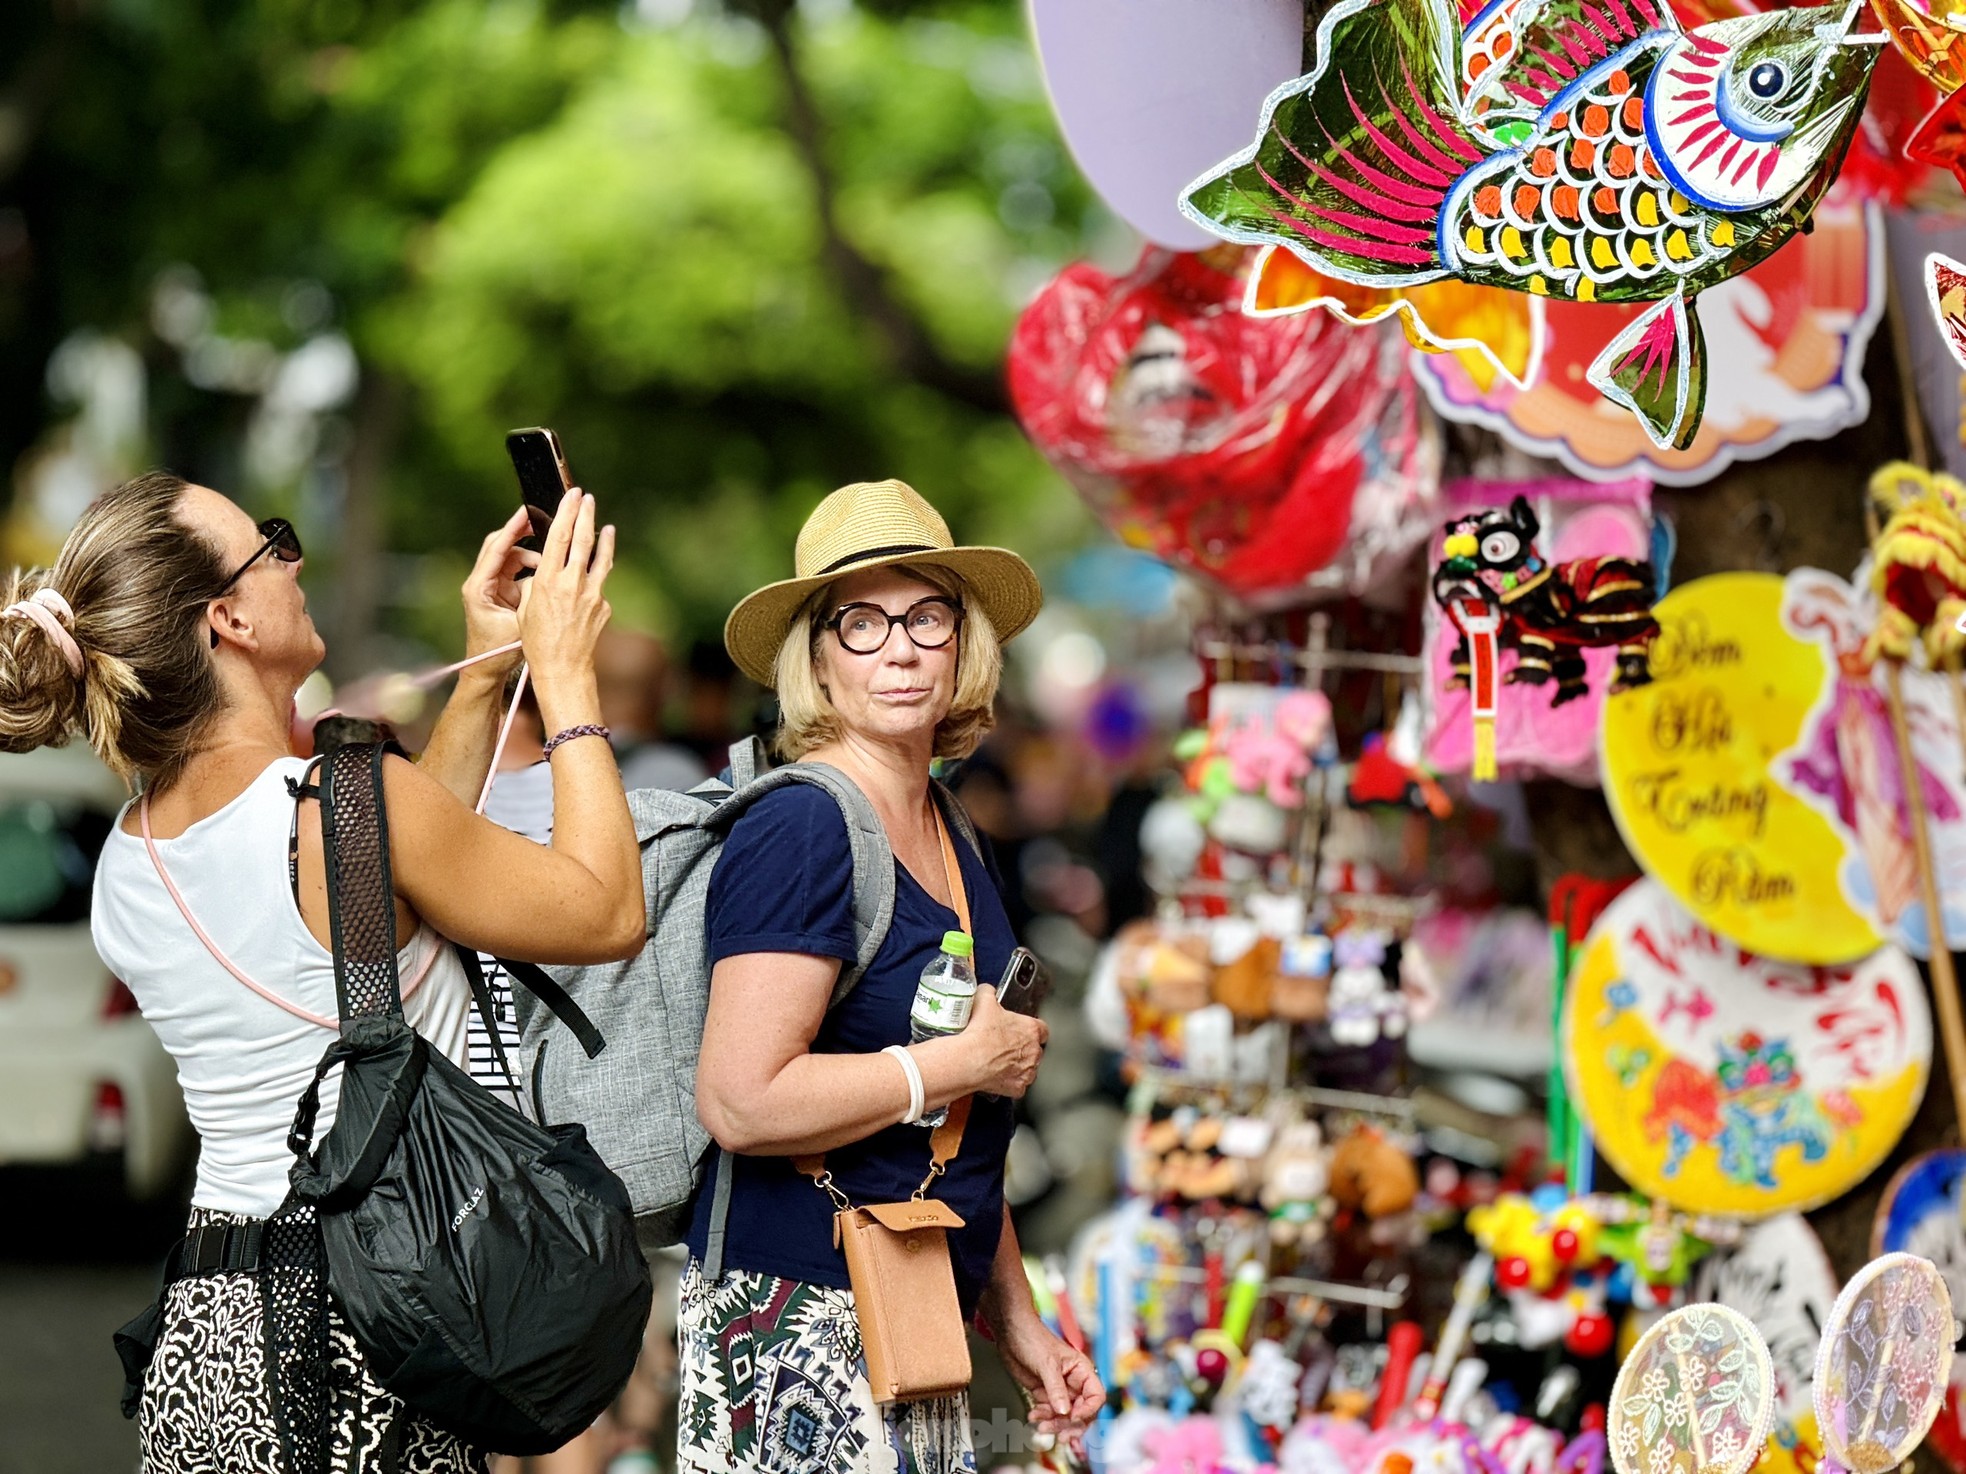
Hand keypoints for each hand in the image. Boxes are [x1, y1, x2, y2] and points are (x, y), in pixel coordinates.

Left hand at [460, 506, 538, 676]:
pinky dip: (530, 566)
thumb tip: (547, 575)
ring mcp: (488, 585)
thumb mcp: (518, 624)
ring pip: (508, 556)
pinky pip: (514, 569)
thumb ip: (531, 598)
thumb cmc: (499, 652)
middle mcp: (480, 582)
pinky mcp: (498, 590)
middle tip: (542, 521)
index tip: (527, 513)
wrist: (486, 670)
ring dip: (529, 553)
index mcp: (479, 588)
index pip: (495, 550)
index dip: (512, 530)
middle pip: (499, 546)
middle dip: (520, 533)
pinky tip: (546, 569)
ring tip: (550, 557)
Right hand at [517, 488, 614, 687]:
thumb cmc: (537, 640)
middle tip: (587, 497)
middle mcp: (572, 584)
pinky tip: (600, 567)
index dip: (566, 512)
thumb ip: (537, 583)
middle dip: (584, 515)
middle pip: (582, 540)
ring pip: (600, 558)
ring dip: (603, 539)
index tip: (572, 495)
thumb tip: (548, 570)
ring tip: (606, 525)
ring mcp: (592, 594)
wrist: (563, 667)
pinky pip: (600, 583)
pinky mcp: (603, 605)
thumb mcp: (526, 608)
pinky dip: (599, 572)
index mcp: (548, 581)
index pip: (558, 537)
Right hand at [962, 987, 1046, 1099]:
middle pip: (1034, 1050)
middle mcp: (1034, 1051)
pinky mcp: (1017, 1087)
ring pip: (1028, 1069)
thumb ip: (989, 993)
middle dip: (1022, 1048)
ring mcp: (1027, 1071)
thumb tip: (987, 991)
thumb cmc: (979, 1033)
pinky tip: (997, 1077)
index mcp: (1031, 1029)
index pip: (1042, 1029)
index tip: (1022, 1031)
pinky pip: (1017, 1086)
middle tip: (1004, 1046)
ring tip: (999, 1062)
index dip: (1031, 1030)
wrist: (969, 1059)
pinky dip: (1008, 1083)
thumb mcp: (983, 1001)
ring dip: (1017, 1066)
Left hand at [992, 1310, 1103, 1440]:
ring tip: (1040, 1424)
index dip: (1088, 1410)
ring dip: (1054, 1423)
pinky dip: (1042, 1417)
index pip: (1095, 1396)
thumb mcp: (1047, 1364)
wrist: (1010, 1334)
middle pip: (1081, 1411)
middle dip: (1070, 1424)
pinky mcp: (1045, 1393)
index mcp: (1082, 1370)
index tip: (1073, 1418)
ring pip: (1064, 1415)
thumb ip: (1056, 1389)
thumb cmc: (1033, 1338)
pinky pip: (1049, 1412)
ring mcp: (1059, 1389)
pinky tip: (1033, 1416)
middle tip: (1060, 1434)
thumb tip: (1065, 1412)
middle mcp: (1073, 1382)